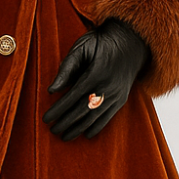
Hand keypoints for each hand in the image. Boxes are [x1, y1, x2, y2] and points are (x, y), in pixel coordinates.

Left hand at [43, 18, 148, 140]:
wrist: (132, 41)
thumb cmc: (101, 42)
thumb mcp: (82, 48)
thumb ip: (66, 68)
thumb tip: (51, 90)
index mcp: (95, 74)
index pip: (72, 97)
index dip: (58, 110)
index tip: (46, 119)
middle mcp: (107, 87)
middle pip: (82, 111)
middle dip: (66, 122)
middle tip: (52, 130)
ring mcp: (116, 95)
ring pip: (95, 117)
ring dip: (78, 129)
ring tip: (65, 136)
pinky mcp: (122, 98)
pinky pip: (108, 117)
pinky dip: (97, 127)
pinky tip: (86, 134)